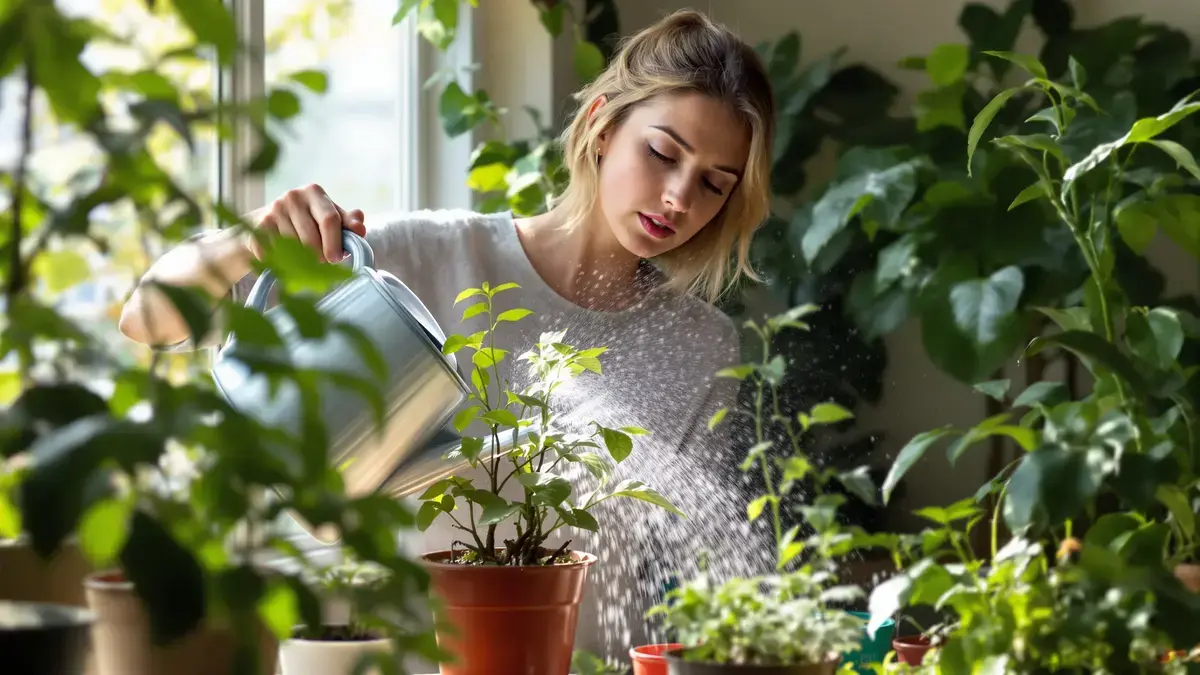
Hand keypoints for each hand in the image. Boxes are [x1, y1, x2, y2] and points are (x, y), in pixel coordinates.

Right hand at [248, 183, 366, 262]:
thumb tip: (360, 229)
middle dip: (319, 257)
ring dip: (301, 261)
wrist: (267, 223)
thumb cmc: (307, 222)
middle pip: (312, 238)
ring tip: (303, 260)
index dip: (335, 243)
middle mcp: (293, 196)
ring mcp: (274, 209)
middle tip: (320, 264)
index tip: (336, 259)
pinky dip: (283, 261)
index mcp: (315, 192)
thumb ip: (347, 223)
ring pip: (294, 248)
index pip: (330, 220)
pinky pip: (276, 252)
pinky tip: (285, 258)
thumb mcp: (329, 218)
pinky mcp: (259, 225)